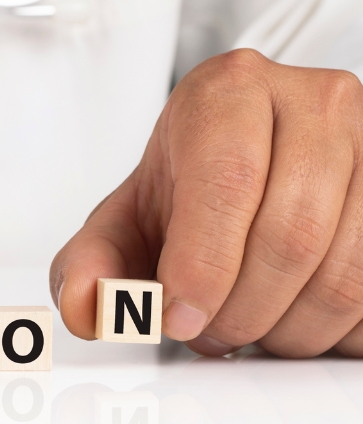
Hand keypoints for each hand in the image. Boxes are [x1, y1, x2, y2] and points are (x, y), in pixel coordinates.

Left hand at [52, 49, 362, 356]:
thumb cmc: (190, 186)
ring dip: (290, 328)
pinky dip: (335, 328)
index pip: (228, 182)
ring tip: (249, 325)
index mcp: (230, 92)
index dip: (203, 265)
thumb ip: (91, 263)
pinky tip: (295, 318)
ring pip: (347, 271)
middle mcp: (312, 102)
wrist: (250, 159)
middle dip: (242, 310)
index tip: (179, 316)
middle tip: (210, 332)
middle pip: (290, 235)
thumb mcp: (126, 218)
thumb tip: (87, 306)